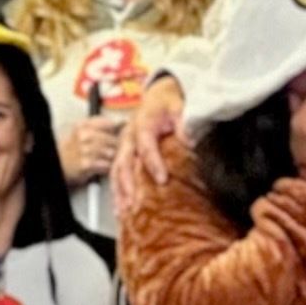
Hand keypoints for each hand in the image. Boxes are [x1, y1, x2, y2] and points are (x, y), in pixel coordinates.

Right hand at [58, 116, 122, 188]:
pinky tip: (101, 166)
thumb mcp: (81, 132)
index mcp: (83, 125)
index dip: (116, 130)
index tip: (117, 134)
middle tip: (111, 150)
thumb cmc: (72, 150)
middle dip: (115, 147)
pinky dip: (107, 168)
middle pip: (113, 139)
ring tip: (104, 159)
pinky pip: (107, 165)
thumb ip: (100, 125)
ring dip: (111, 158)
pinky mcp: (87, 164)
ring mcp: (86, 150)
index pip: (109, 123)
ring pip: (112, 153)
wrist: (59, 165)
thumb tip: (122, 122)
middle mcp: (84, 136)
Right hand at [113, 76, 185, 212]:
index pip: (145, 146)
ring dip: (119, 191)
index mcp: (142, 123)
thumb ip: (184, 122)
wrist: (159, 94)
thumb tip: (189, 140)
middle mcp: (129, 135)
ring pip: (116, 170)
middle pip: (124, 162)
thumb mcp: (180, 106)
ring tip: (123, 210)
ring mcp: (124, 145)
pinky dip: (118, 191)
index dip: (153, 163)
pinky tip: (121, 206)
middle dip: (127, 184)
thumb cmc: (167, 101)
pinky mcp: (124, 153)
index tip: (162, 179)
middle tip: (134, 202)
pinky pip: (117, 173)